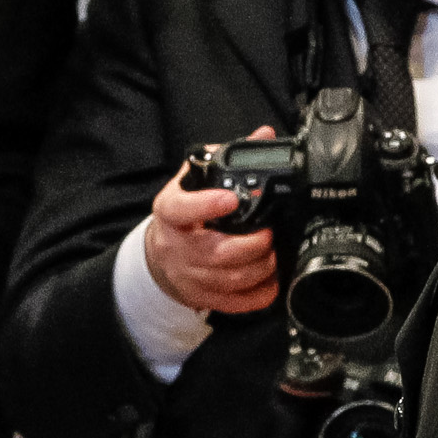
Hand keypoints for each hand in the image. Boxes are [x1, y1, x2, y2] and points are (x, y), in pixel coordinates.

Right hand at [142, 140, 278, 316]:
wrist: (162, 255)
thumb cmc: (183, 215)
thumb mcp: (194, 181)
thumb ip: (225, 157)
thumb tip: (263, 134)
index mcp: (171, 213)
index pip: (182, 209)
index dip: (206, 205)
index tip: (231, 198)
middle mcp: (179, 246)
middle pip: (216, 252)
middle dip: (252, 244)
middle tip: (270, 233)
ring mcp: (191, 275)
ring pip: (230, 279)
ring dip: (260, 267)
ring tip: (275, 253)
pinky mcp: (204, 297)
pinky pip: (236, 303)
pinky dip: (260, 294)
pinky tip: (273, 279)